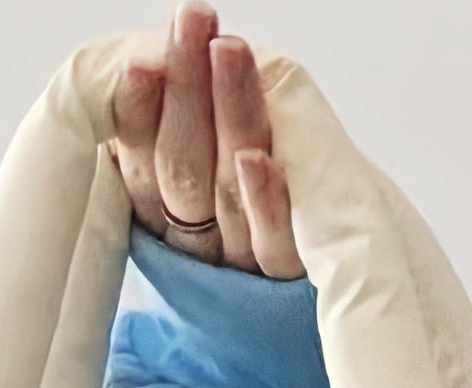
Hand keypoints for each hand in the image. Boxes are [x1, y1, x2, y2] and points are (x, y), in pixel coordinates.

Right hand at [110, 8, 302, 276]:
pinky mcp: (284, 277)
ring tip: (228, 51)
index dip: (137, 115)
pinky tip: (256, 159)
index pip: (142, 160)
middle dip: (184, 92)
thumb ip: (174, 113)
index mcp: (161, 209)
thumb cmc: (247, 207)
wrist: (333, 279)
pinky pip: (272, 246)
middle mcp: (194, 239)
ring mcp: (239, 262)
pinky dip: (263, 203)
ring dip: (230, 118)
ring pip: (225, 194)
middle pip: (181, 170)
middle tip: (191, 22)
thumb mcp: (199, 150)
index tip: (139, 64)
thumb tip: (152, 59)